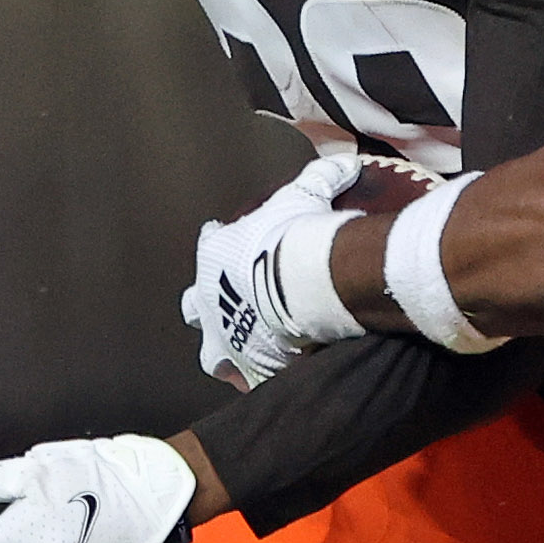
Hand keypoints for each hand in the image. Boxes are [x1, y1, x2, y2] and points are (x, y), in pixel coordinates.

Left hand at [183, 150, 377, 388]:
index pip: (210, 245)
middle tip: (231, 309)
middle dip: (208, 309)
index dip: (221, 245)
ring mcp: (225, 338)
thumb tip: (348, 162)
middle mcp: (208, 301)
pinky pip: (248, 380)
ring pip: (213, 354)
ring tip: (247, 354)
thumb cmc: (295, 236)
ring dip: (227, 352)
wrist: (303, 282)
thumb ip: (323, 177)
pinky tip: (273, 377)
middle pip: (195, 308)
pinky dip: (258, 379)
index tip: (232, 245)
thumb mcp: (306, 196)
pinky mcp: (247, 368)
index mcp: (214, 256)